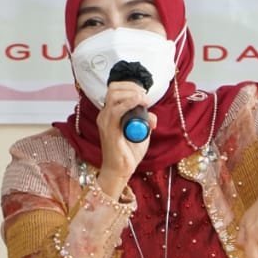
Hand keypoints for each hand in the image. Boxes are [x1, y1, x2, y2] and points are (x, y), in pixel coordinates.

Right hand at [95, 81, 157, 199]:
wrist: (120, 171)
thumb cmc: (128, 153)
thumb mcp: (141, 133)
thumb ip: (145, 122)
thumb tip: (152, 115)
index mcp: (110, 113)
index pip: (115, 89)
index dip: (130, 86)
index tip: (143, 92)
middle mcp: (105, 115)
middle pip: (114, 88)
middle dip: (132, 87)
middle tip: (144, 96)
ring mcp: (105, 121)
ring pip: (114, 95)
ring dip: (132, 94)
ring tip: (143, 100)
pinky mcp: (109, 129)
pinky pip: (117, 110)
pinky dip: (129, 103)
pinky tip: (139, 102)